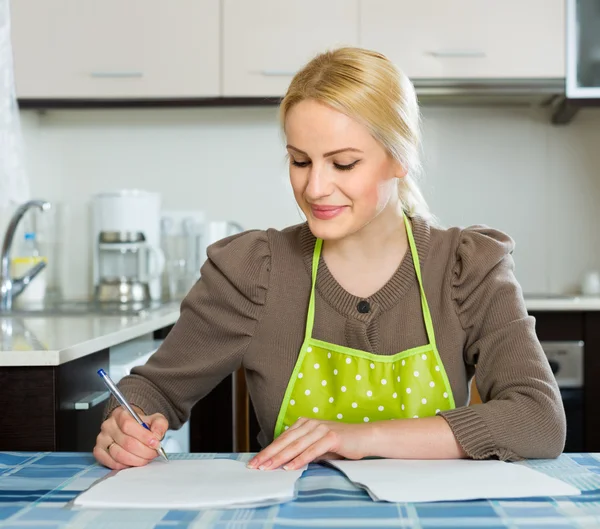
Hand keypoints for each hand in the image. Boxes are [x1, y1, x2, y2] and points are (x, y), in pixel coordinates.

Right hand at [93, 406, 168, 469]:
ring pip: (119, 455)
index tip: (155, 443)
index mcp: (120, 414)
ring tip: (146, 458)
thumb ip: (159, 425)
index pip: (128, 425)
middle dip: (144, 451)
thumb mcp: (154, 419)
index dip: (144, 436)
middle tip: (154, 453)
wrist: (130, 427)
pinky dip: (126, 465)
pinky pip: (112, 463)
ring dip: (137, 460)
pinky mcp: (99, 451)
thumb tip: (157, 436)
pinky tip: (134, 461)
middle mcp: (108, 426)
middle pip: (126, 442)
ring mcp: (102, 439)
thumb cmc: (141, 424)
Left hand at [247, 417, 373, 470]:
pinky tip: (290, 467)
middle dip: (269, 454)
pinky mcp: (331, 436)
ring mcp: (321, 428)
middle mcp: (311, 423)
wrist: (365, 437)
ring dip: (280, 458)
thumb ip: (303, 451)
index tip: (255, 461)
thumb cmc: (342, 443)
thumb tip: (284, 462)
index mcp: (305, 423)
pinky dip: (300, 459)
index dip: (268, 450)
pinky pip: (312, 450)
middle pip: (285, 441)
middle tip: (255, 466)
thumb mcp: (318, 446)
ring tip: (268, 468)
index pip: (282, 438)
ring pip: (296, 445)